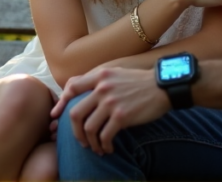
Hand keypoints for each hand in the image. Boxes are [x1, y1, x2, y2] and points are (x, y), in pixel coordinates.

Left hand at [51, 67, 171, 153]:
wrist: (163, 86)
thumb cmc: (140, 82)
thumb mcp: (117, 73)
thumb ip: (100, 81)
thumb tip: (83, 95)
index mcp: (99, 76)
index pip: (72, 88)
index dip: (62, 104)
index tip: (58, 118)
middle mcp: (102, 88)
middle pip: (75, 114)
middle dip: (75, 132)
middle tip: (81, 141)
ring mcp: (111, 102)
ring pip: (88, 128)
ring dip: (90, 142)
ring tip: (96, 148)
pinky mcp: (122, 116)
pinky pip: (105, 136)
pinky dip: (104, 145)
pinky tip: (109, 149)